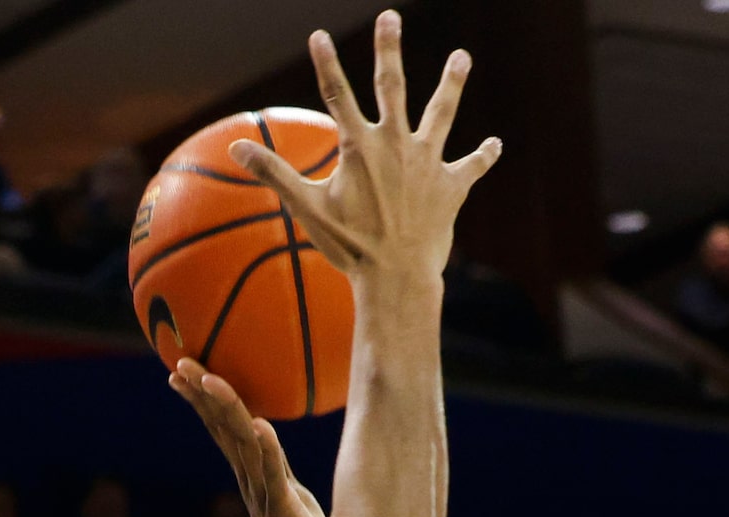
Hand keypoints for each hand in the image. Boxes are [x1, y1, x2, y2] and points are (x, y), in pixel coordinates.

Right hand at [170, 359, 327, 516]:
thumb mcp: (294, 499)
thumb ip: (280, 473)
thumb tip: (272, 443)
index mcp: (253, 478)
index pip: (222, 429)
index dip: (201, 399)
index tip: (179, 371)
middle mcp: (251, 484)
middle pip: (222, 430)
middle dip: (201, 395)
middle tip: (179, 363)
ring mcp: (265, 498)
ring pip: (241, 445)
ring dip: (226, 410)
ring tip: (211, 379)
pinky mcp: (285, 513)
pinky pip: (275, 476)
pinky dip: (268, 450)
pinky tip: (261, 425)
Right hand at [228, 11, 499, 288]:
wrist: (397, 278)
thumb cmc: (350, 247)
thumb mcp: (307, 209)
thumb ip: (274, 173)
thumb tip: (233, 148)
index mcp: (359, 147)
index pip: (337, 94)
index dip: (326, 63)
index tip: (318, 36)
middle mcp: (396, 145)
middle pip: (392, 86)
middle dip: (389, 49)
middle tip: (390, 17)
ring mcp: (428, 163)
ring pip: (442, 113)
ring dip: (452, 83)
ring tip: (461, 57)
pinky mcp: (452, 186)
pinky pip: (471, 167)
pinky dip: (483, 157)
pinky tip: (495, 145)